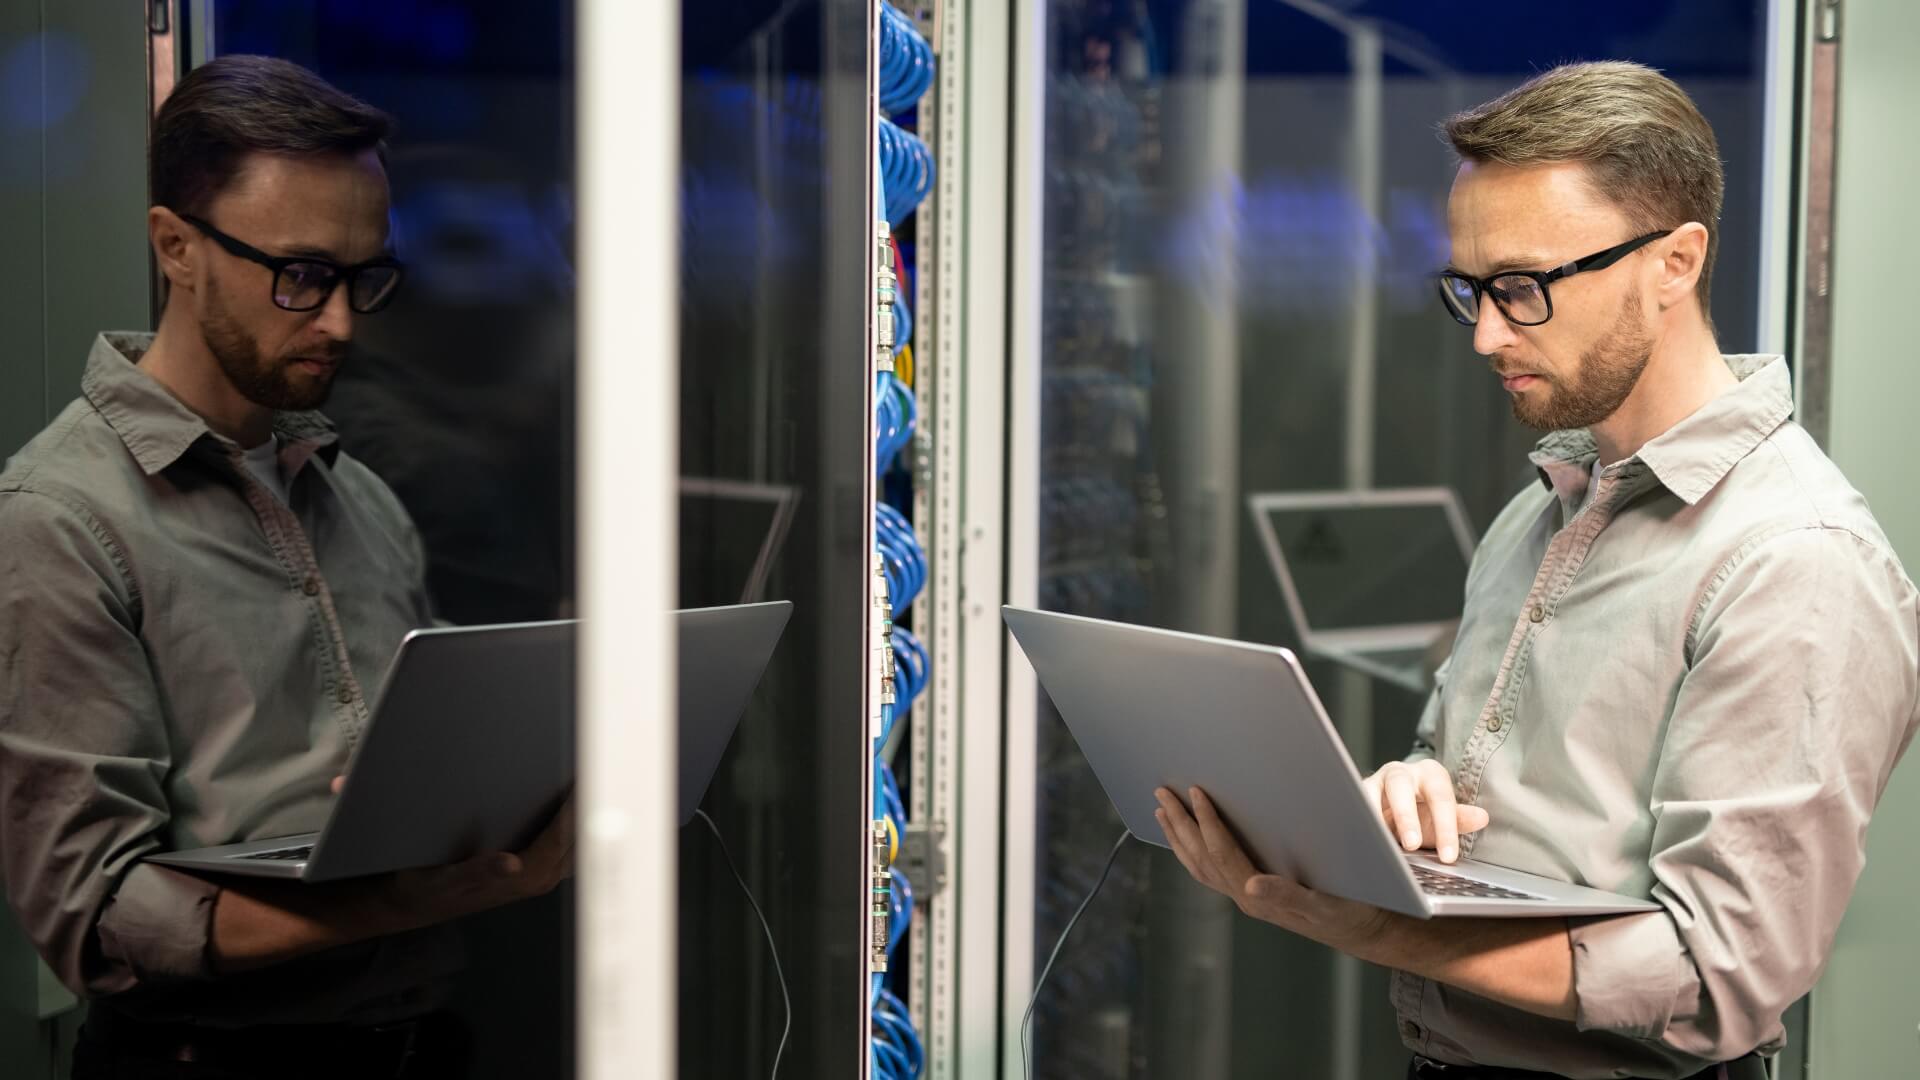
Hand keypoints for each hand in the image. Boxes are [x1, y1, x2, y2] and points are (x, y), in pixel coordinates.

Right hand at [369, 790, 576, 933]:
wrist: (415, 903)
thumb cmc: (430, 889)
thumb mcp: (445, 879)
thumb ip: (479, 870)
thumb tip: (510, 863)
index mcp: (525, 877)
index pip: (563, 835)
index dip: (577, 806)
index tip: (589, 778)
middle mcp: (538, 878)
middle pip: (579, 838)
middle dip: (590, 806)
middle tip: (600, 768)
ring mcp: (539, 876)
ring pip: (578, 845)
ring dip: (587, 816)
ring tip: (595, 781)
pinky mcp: (533, 872)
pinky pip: (567, 847)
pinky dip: (577, 826)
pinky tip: (578, 808)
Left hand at [1154, 786, 1394, 953]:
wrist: (1363, 930)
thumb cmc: (1348, 912)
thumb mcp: (1323, 904)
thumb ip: (1286, 895)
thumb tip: (1251, 885)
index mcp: (1258, 896)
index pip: (1222, 852)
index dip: (1207, 820)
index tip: (1195, 791)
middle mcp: (1245, 897)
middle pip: (1201, 857)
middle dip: (1180, 823)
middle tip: (1161, 792)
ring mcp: (1245, 897)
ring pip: (1200, 865)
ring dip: (1179, 836)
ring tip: (1163, 811)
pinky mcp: (1251, 895)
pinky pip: (1210, 872)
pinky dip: (1192, 851)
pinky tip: (1187, 838)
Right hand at [1360, 760, 1487, 863]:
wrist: (1396, 804)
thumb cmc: (1422, 810)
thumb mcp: (1442, 816)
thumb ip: (1459, 818)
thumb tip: (1482, 818)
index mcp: (1429, 774)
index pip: (1440, 797)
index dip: (1445, 827)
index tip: (1448, 856)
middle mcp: (1401, 773)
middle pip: (1401, 787)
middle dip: (1406, 817)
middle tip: (1412, 844)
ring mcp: (1376, 781)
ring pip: (1370, 792)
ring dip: (1375, 818)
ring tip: (1381, 842)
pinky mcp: (1357, 793)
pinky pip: (1354, 804)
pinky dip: (1357, 820)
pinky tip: (1362, 839)